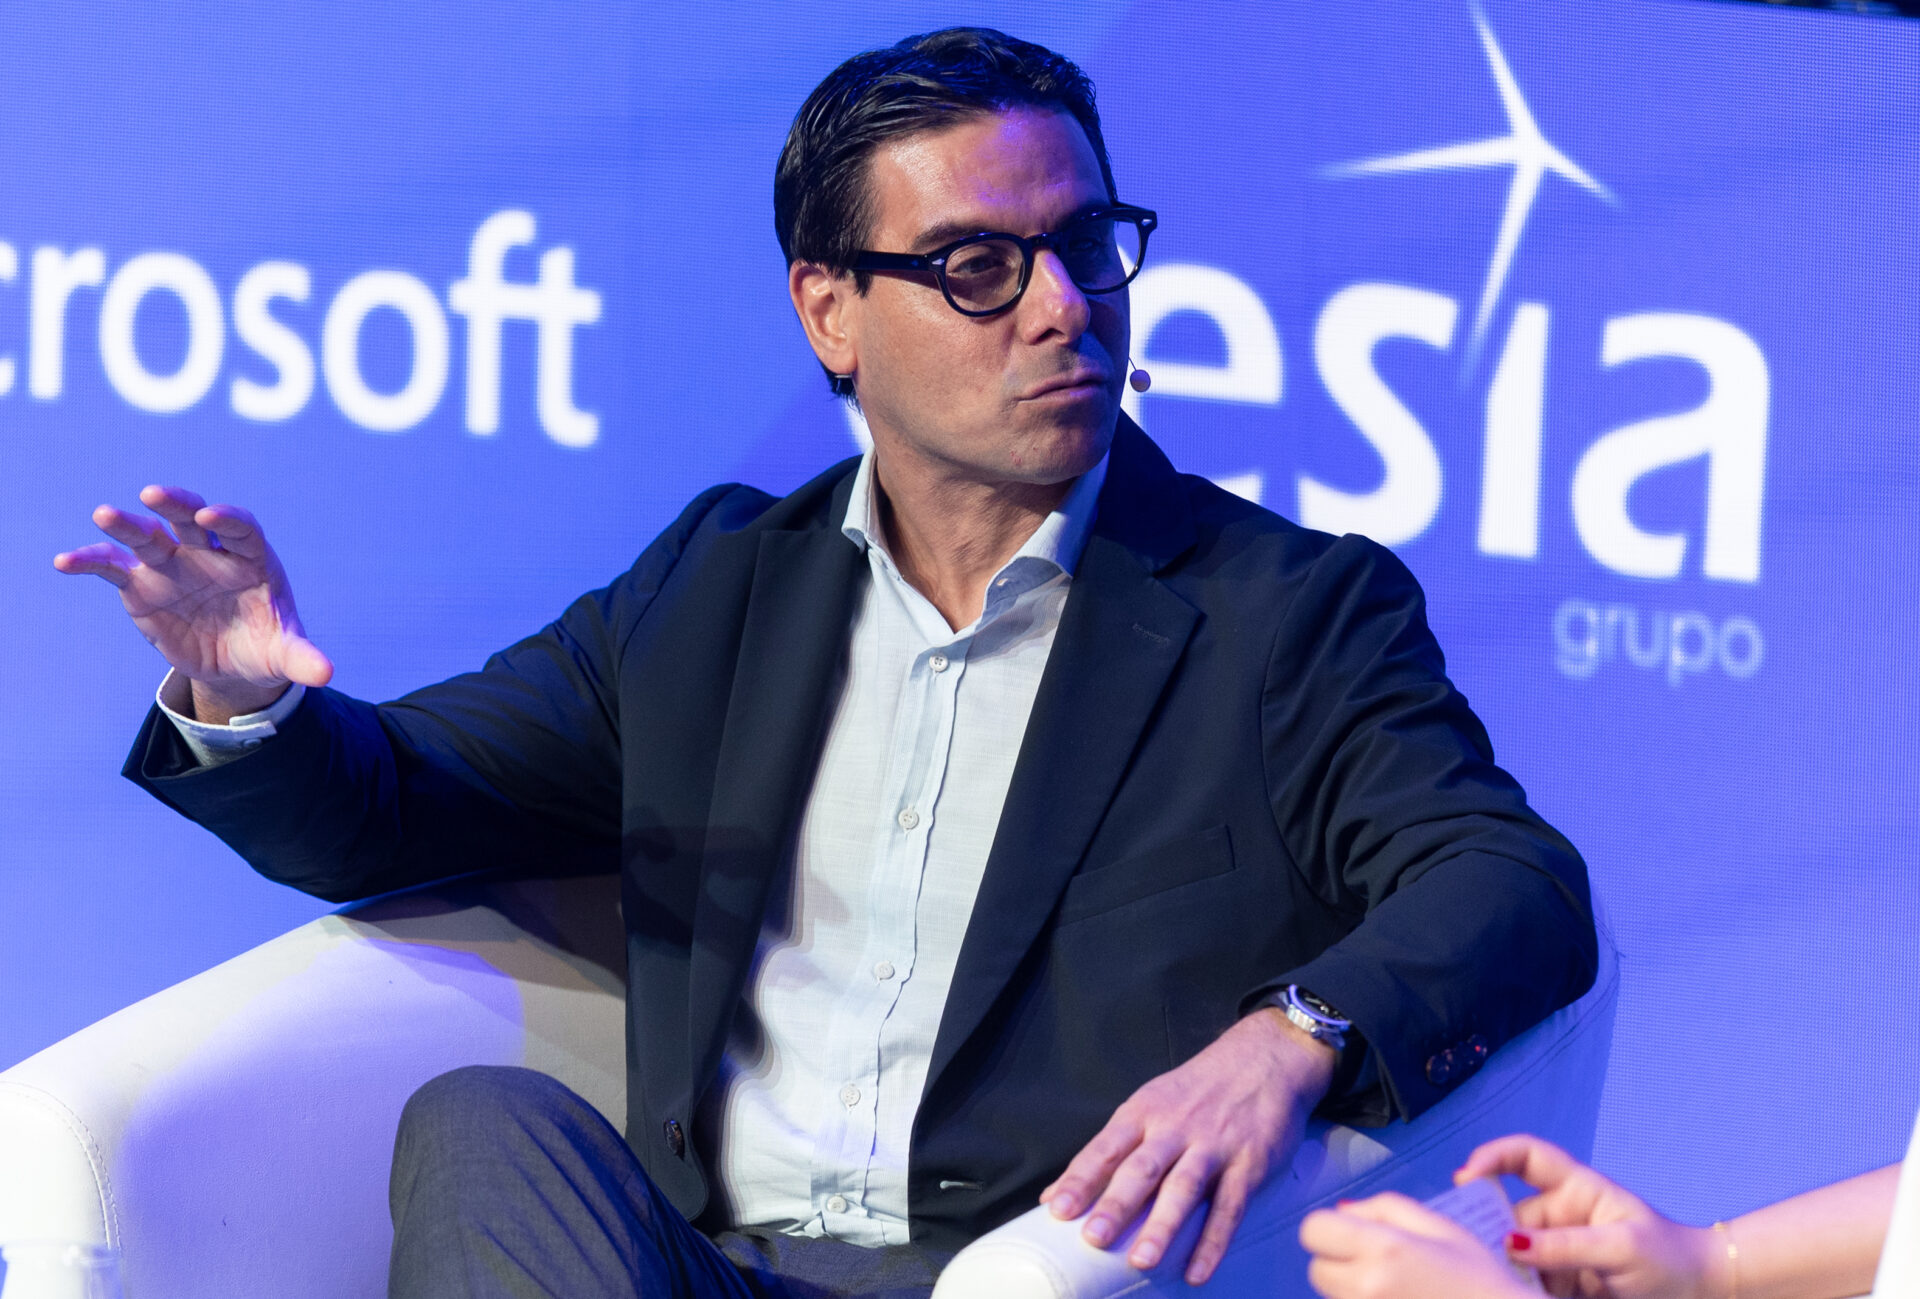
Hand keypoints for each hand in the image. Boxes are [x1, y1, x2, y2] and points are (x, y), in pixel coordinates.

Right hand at [55, 486, 331, 720]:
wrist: (234, 663)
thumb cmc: (266, 645)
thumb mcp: (285, 654)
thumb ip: (302, 658)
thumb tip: (325, 673)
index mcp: (251, 558)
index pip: (241, 528)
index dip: (228, 519)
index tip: (214, 517)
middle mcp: (208, 552)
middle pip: (190, 518)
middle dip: (175, 504)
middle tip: (154, 494)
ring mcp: (172, 564)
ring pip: (148, 536)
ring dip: (126, 525)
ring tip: (104, 515)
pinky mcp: (140, 584)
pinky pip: (112, 567)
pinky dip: (90, 561)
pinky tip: (65, 562)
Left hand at [1040, 1007, 1334, 1284]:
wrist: (1263, 1059)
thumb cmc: (1196, 1090)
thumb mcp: (1148, 1106)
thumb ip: (1108, 1150)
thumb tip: (1054, 1195)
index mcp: (1143, 1113)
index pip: (1105, 1149)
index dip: (1081, 1179)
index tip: (1057, 1209)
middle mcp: (1175, 1128)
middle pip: (1141, 1169)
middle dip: (1117, 1204)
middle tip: (1094, 1238)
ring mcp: (1213, 1146)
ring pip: (1183, 1189)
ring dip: (1162, 1226)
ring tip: (1142, 1260)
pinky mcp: (1249, 1164)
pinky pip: (1229, 1207)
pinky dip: (1213, 1242)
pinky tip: (1197, 1271)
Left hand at [1301, 1191, 1537, 1298]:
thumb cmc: (1477, 1277)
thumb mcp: (1438, 1226)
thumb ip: (1384, 1208)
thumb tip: (1342, 1210)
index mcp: (1382, 1249)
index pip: (1312, 1230)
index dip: (1330, 1230)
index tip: (1352, 1236)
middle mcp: (1365, 1287)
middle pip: (1316, 1269)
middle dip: (1337, 1264)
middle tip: (1376, 1267)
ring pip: (1331, 1297)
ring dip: (1349, 1291)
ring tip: (1392, 1290)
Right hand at [1456, 1136, 1722, 1298]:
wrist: (1700, 1296)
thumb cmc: (1668, 1259)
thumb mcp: (1622, 1249)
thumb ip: (1566, 1245)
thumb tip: (1509, 1243)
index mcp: (1575, 1189)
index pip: (1525, 1157)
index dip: (1492, 1156)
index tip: (1466, 1177)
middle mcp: (1557, 1217)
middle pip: (1507, 1215)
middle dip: (1489, 1231)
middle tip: (1474, 1253)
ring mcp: (1555, 1253)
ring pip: (1511, 1256)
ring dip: (1504, 1269)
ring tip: (1501, 1284)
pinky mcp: (1557, 1285)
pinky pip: (1525, 1284)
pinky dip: (1518, 1289)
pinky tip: (1517, 1294)